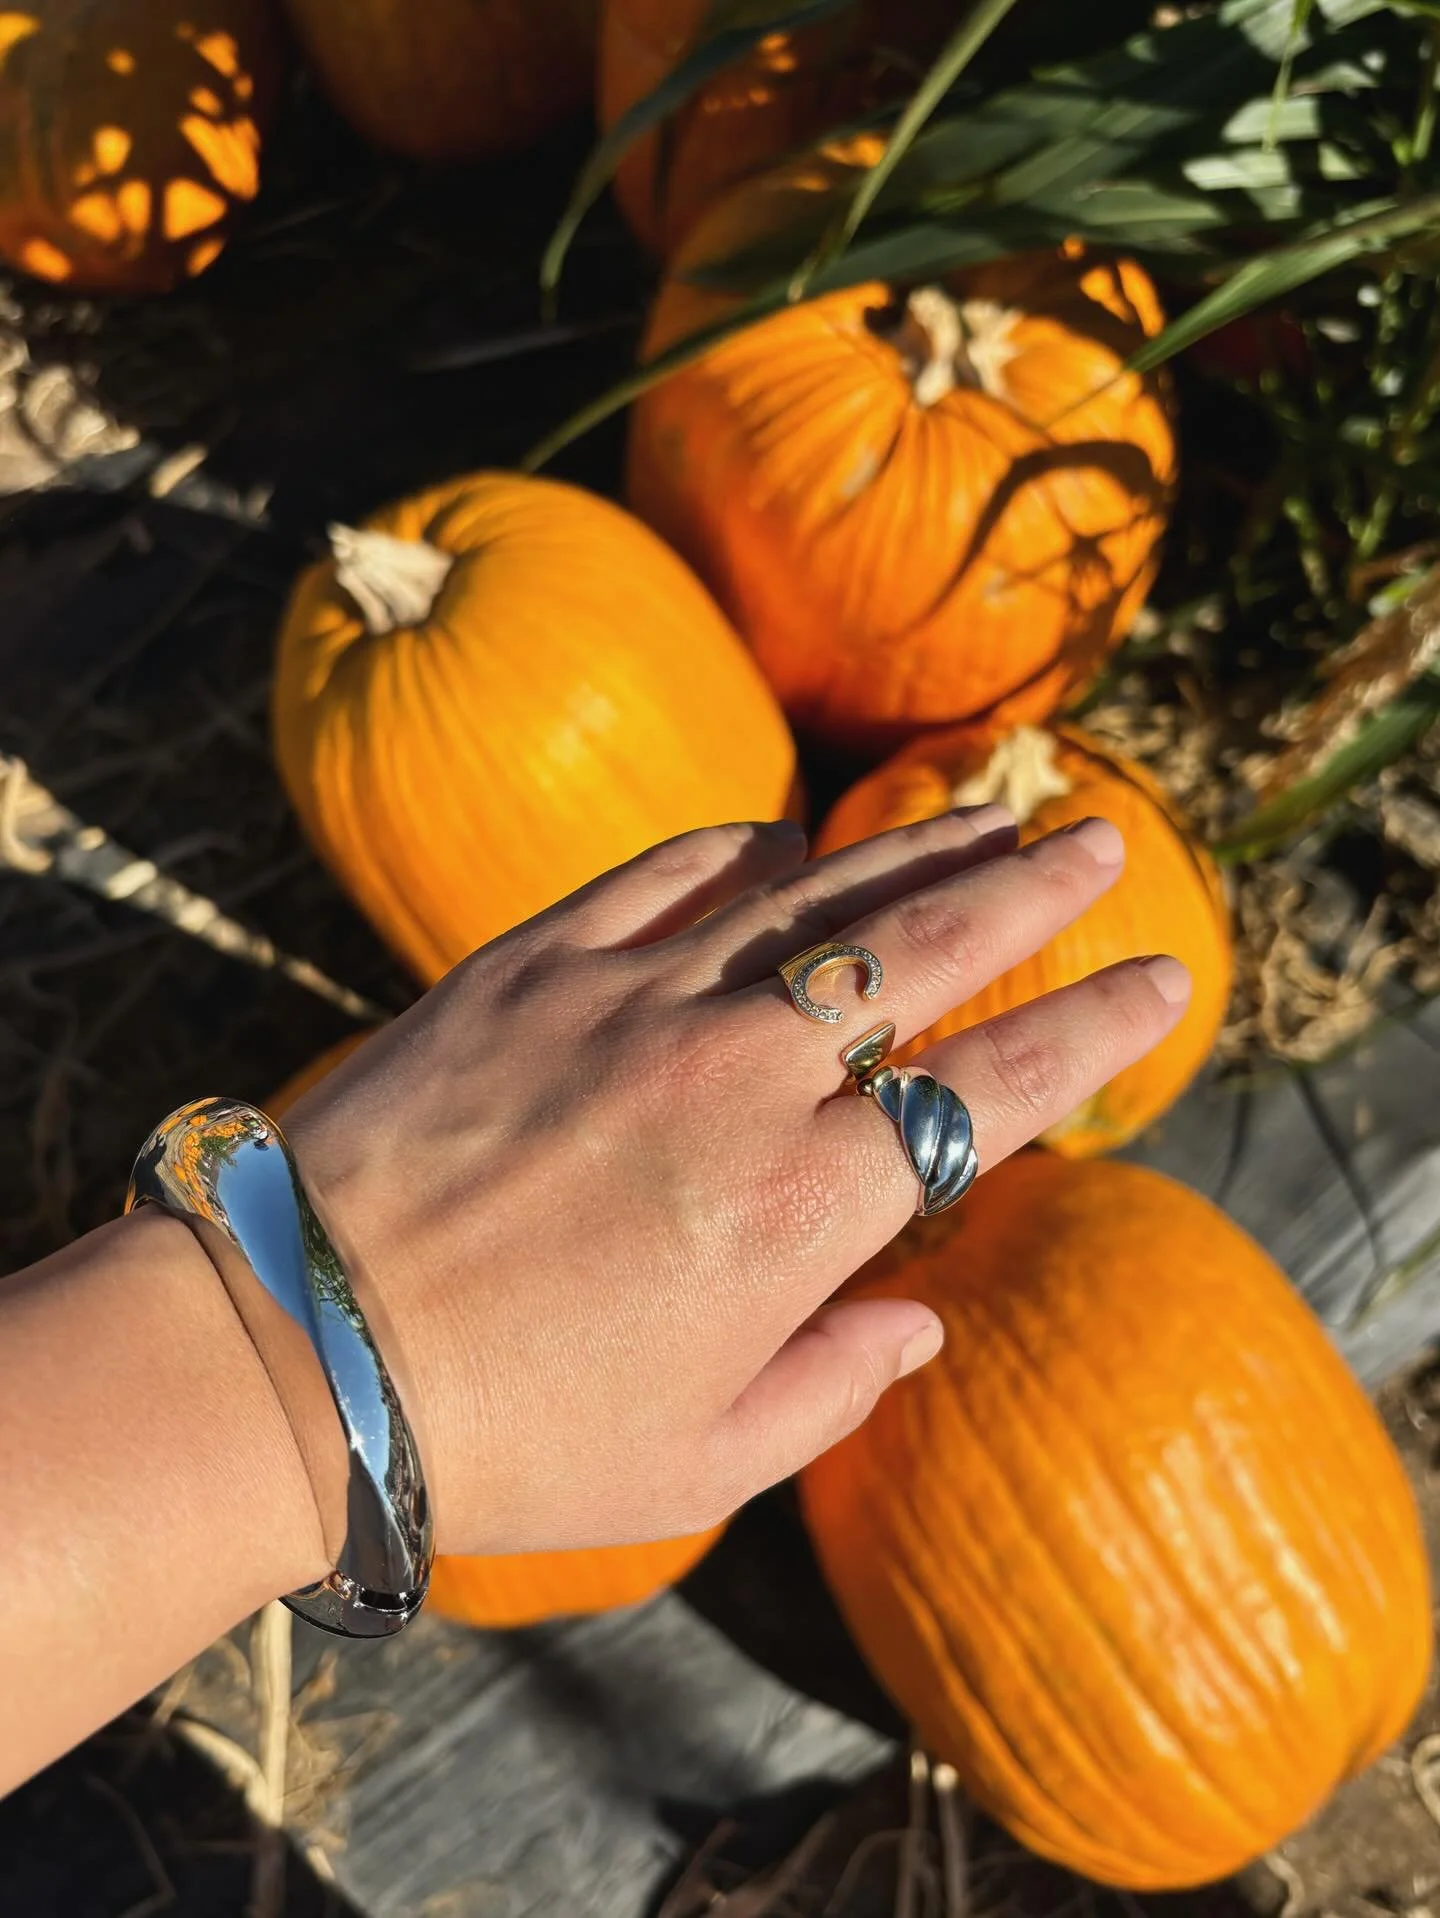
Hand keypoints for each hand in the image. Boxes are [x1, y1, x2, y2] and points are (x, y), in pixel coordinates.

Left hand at [285, 806, 1189, 1555]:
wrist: (301, 1350)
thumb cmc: (506, 1435)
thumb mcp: (697, 1461)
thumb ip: (833, 1388)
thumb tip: (920, 1321)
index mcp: (800, 1214)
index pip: (995, 1092)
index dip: (1097, 1030)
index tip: (1163, 981)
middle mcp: (737, 1084)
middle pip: (927, 951)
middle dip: (1033, 889)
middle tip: (1100, 839)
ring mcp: (633, 1006)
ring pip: (815, 896)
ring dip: (915, 850)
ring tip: (986, 816)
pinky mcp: (532, 964)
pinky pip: (665, 875)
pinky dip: (743, 850)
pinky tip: (789, 839)